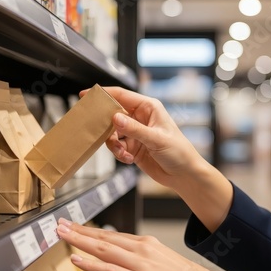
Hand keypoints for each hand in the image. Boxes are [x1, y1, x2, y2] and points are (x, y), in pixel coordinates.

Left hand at [56, 218, 219, 270]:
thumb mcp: (156, 256)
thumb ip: (135, 252)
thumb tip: (112, 250)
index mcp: (143, 243)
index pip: (109, 234)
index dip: (88, 230)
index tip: (71, 225)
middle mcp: (140, 250)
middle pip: (103, 238)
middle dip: (79, 232)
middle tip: (59, 225)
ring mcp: (138, 265)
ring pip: (104, 250)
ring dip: (80, 242)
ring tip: (62, 236)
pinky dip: (93, 265)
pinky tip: (79, 260)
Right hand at [81, 86, 203, 187]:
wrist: (184, 175)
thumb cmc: (179, 152)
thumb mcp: (156, 139)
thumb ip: (134, 129)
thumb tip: (115, 118)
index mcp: (148, 108)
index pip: (122, 95)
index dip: (104, 94)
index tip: (86, 95)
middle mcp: (140, 118)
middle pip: (113, 114)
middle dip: (105, 124)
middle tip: (97, 130)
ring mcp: (136, 133)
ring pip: (112, 133)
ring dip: (113, 144)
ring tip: (122, 152)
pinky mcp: (133, 147)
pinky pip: (117, 147)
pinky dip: (119, 153)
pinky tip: (128, 159)